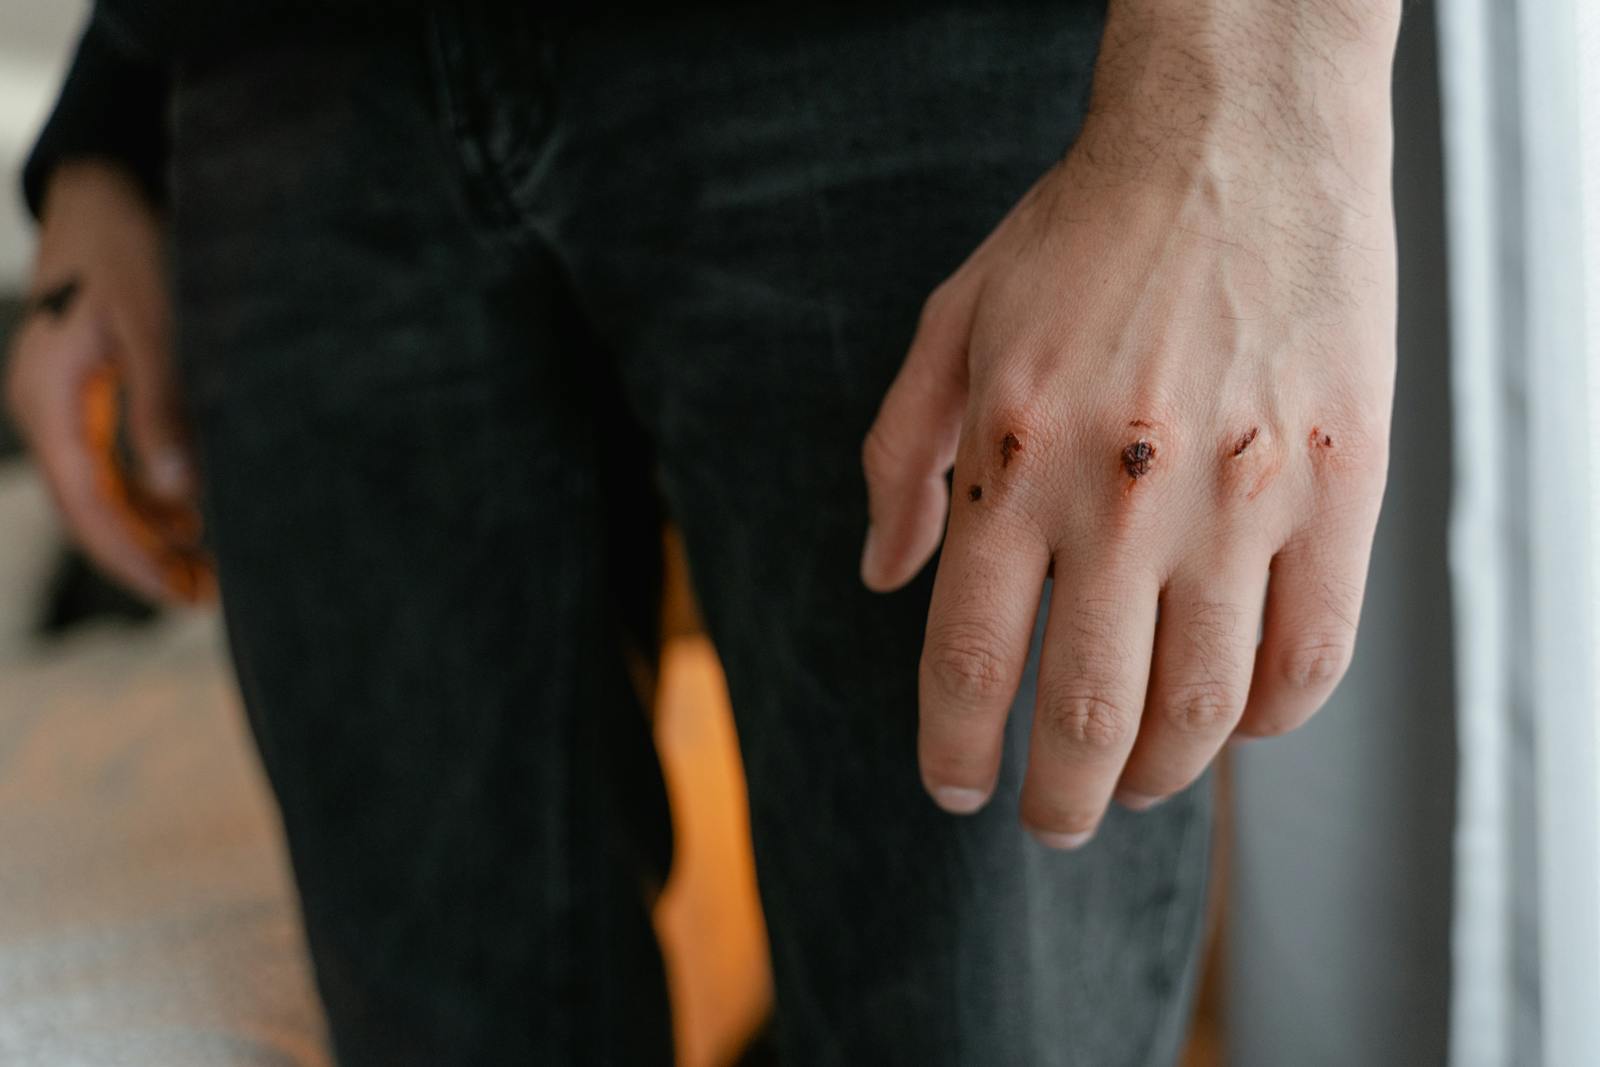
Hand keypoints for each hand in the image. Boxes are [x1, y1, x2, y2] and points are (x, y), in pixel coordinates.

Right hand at [5, 161, 211, 604]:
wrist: (103, 188)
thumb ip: (162, 404)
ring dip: (152, 529)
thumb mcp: (152, 322)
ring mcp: (63, 404)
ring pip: (103, 489)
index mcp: (49, 403)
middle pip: (93, 509)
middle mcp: (47, 412)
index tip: (179, 594)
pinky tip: (192, 511)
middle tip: (208, 595)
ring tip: (210, 567)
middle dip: (146, 556)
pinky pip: (111, 461)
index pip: (87, 507)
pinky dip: (149, 492)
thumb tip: (180, 490)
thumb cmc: (124, 245)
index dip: (133, 559)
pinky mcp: (85, 392)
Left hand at [861, 0, 1397, 844]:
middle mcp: (1120, 495)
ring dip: (1158, 778)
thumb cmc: (1080, 236)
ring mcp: (1241, 496)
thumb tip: (883, 578)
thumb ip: (901, 459)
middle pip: (1084, 717)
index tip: (955, 790)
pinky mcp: (1340, 487)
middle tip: (1047, 824)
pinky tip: (1237, 724)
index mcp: (1012, 460)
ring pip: (1202, 709)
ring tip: (1131, 785)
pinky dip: (1270, 719)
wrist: (1235, 141)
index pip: (968, 663)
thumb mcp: (951, 325)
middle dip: (1056, 801)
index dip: (955, 752)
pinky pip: (1312, 654)